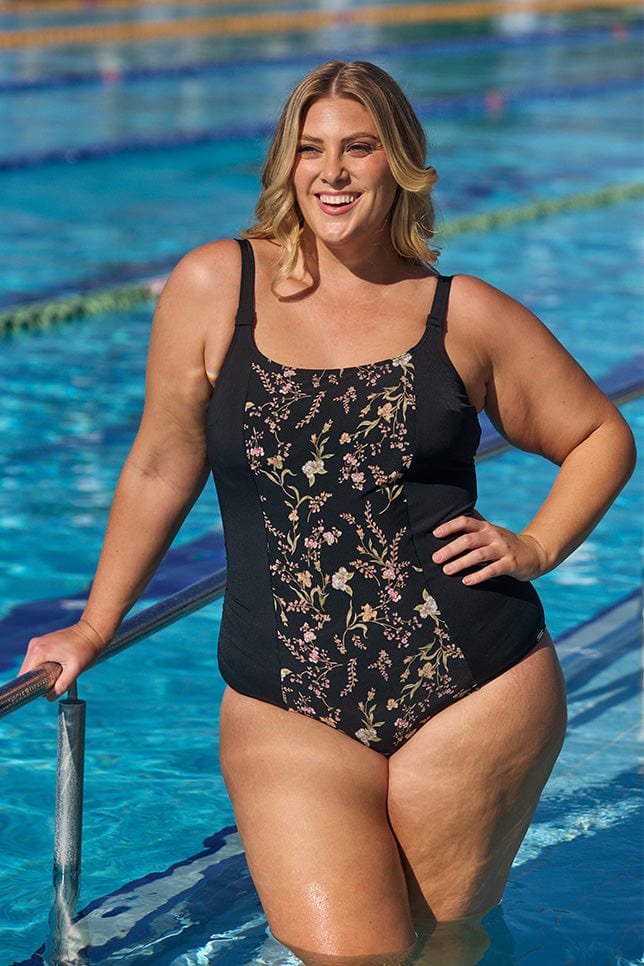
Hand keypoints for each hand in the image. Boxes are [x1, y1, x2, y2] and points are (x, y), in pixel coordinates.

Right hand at [18, 618, 106, 699]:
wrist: (92, 631)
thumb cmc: (86, 649)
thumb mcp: (76, 669)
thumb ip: (63, 685)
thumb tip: (49, 698)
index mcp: (39, 651)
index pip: (24, 675)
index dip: (31, 686)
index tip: (42, 691)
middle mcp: (34, 645)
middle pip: (26, 671)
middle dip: (36, 680)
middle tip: (53, 683)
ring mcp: (37, 642)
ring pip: (31, 666)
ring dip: (40, 673)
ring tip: (57, 674)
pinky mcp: (42, 642)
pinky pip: (36, 659)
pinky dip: (43, 666)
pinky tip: (56, 667)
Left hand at [432, 513, 546, 584]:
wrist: (534, 552)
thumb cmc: (505, 542)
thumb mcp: (491, 531)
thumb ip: (475, 523)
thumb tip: (455, 512)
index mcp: (486, 527)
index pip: (465, 521)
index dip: (449, 526)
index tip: (435, 534)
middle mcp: (494, 536)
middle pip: (469, 540)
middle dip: (450, 549)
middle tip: (435, 558)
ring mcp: (503, 549)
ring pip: (479, 555)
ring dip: (461, 563)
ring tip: (446, 571)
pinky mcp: (510, 564)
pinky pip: (492, 570)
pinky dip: (478, 575)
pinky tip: (466, 581)